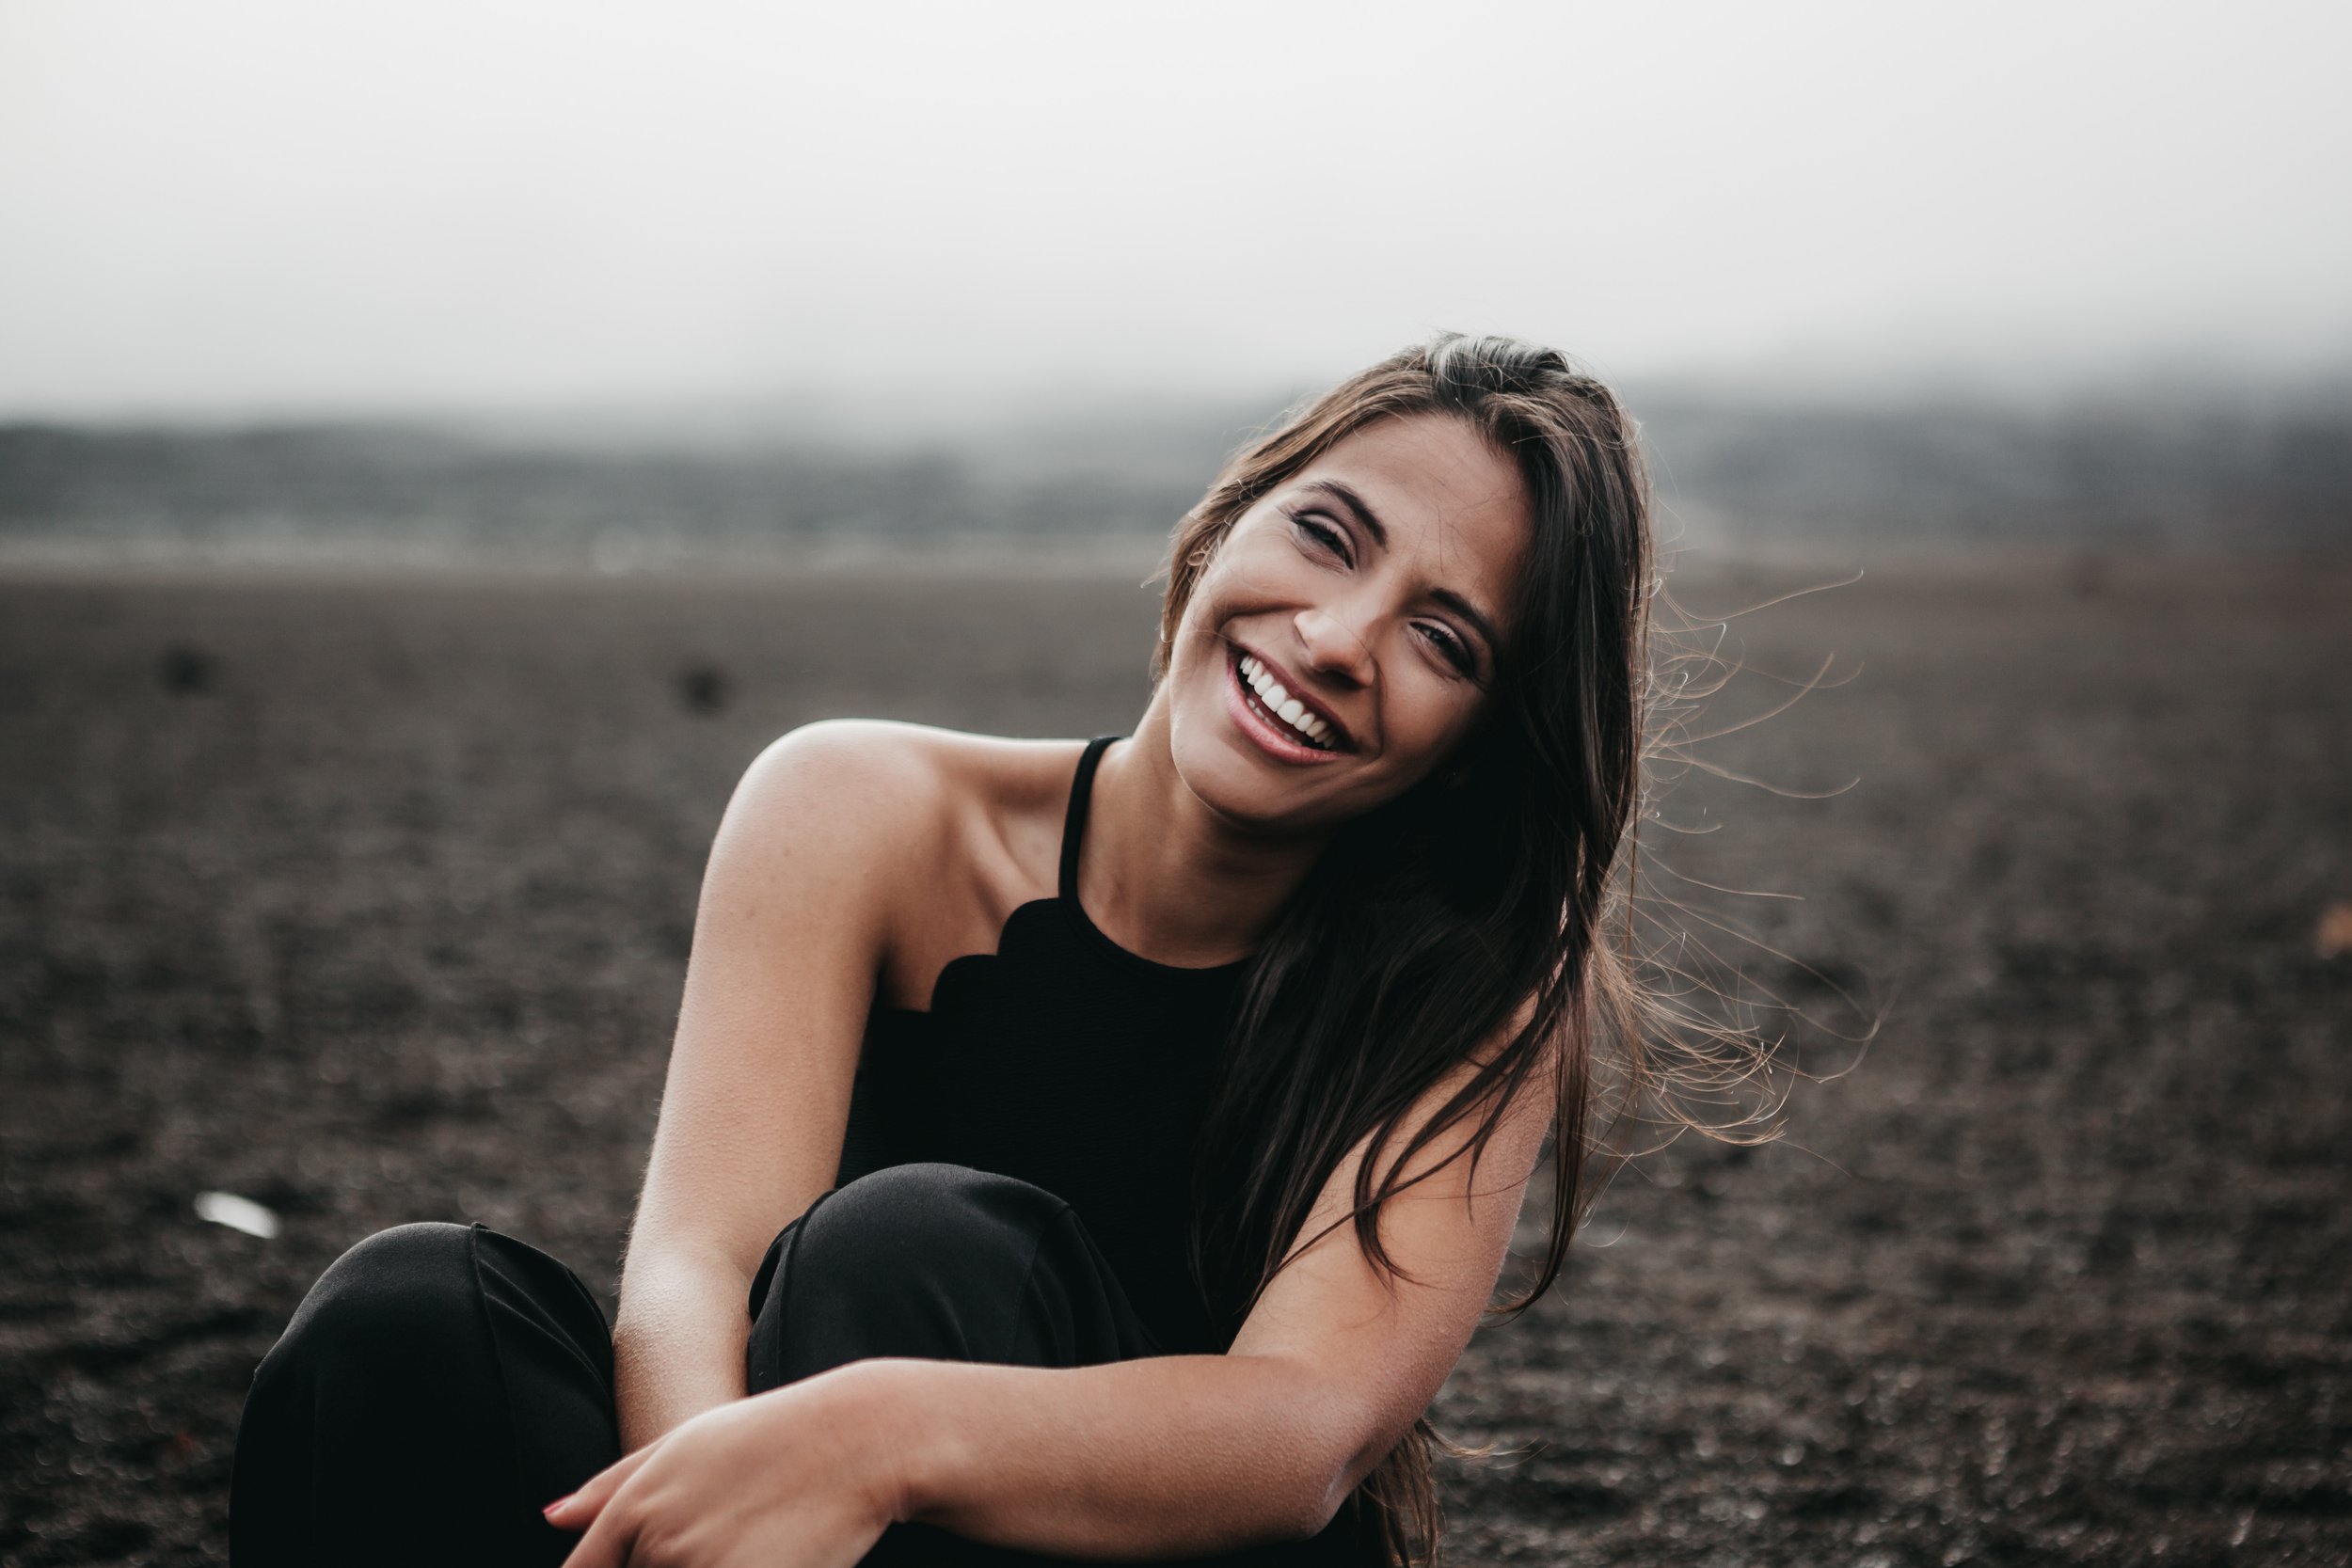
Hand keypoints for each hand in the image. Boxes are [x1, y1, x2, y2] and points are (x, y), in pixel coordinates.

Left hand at [549, 1374, 903, 1567]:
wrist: (859, 1437)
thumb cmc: (774, 1436)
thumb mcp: (686, 1444)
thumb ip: (611, 1484)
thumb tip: (549, 1519)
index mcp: (635, 1506)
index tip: (656, 1563)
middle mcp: (658, 1542)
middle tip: (727, 1542)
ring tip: (750, 1544)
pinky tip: (768, 1558)